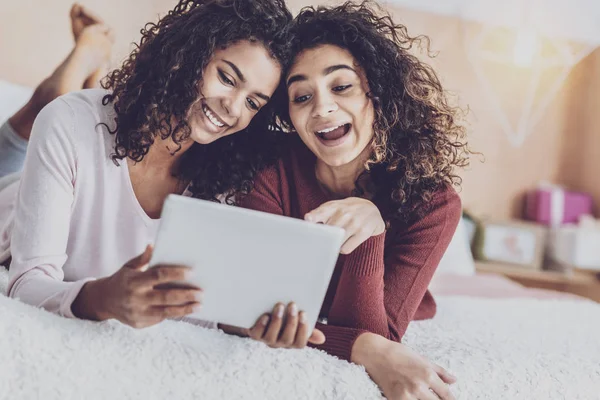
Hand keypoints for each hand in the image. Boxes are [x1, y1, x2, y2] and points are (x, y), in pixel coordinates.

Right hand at [72, 245, 201, 327]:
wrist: (103, 301)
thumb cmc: (122, 280)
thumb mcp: (129, 267)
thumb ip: (143, 258)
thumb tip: (153, 245)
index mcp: (134, 281)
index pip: (159, 276)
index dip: (176, 274)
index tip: (192, 272)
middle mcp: (136, 298)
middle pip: (166, 297)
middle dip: (186, 295)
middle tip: (201, 292)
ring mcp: (137, 313)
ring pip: (166, 312)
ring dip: (185, 309)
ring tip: (199, 305)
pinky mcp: (139, 324)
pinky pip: (160, 319)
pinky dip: (174, 314)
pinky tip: (186, 310)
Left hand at [246, 302, 324, 348]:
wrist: (260, 315)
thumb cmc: (284, 318)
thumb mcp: (296, 321)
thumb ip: (307, 328)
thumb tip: (321, 339)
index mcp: (292, 341)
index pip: (300, 343)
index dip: (303, 330)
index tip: (303, 313)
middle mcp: (279, 343)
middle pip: (287, 339)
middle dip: (291, 322)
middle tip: (292, 304)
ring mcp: (267, 340)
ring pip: (272, 337)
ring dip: (277, 321)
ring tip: (279, 305)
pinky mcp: (255, 335)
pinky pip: (257, 335)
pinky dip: (261, 325)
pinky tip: (265, 315)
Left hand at [305, 198, 384, 253]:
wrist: (371, 210)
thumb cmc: (346, 211)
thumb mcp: (333, 207)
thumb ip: (318, 213)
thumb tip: (307, 220)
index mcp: (333, 207)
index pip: (321, 212)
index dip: (313, 216)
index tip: (308, 220)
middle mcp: (344, 213)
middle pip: (327, 233)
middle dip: (322, 240)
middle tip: (321, 242)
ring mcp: (354, 223)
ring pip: (336, 242)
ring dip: (333, 245)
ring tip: (336, 239)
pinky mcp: (363, 232)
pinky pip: (345, 249)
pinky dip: (342, 249)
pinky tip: (345, 243)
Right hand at [352, 333, 455, 399]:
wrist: (375, 353)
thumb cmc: (399, 354)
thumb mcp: (422, 359)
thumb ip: (440, 371)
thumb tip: (454, 380)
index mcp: (427, 374)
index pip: (447, 395)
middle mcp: (419, 386)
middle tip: (436, 398)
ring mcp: (406, 395)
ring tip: (424, 397)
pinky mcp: (395, 399)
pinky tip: (414, 399)